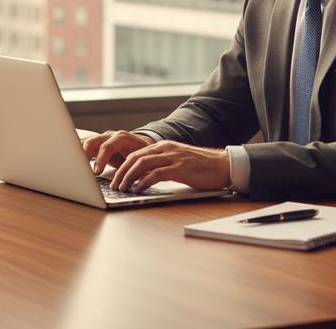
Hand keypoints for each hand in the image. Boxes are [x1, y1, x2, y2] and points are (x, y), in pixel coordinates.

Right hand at [82, 130, 154, 174]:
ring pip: (86, 144)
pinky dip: (80, 157)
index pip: (107, 146)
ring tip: (77, 170)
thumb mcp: (142, 161)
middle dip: (85, 156)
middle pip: (92, 142)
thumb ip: (136, 170)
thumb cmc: (143, 155)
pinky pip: (86, 149)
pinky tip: (77, 168)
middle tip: (82, 171)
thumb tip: (133, 183)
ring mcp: (103, 140)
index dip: (100, 159)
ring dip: (80, 157)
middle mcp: (110, 137)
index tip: (96, 172)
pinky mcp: (98, 147)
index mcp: (122, 138)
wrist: (144, 147)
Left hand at [110, 140, 230, 192]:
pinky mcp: (180, 168)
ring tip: (122, 188)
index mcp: (164, 146)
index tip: (115, 178)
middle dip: (121, 172)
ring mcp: (173, 157)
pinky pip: (156, 174)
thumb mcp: (178, 162)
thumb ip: (162, 166)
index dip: (123, 165)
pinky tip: (138, 189)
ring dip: (129, 177)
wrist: (222, 165)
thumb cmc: (201, 167)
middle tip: (113, 185)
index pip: (137, 153)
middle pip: (136, 157)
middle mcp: (166, 149)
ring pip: (143, 164)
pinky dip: (144, 182)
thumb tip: (144, 179)